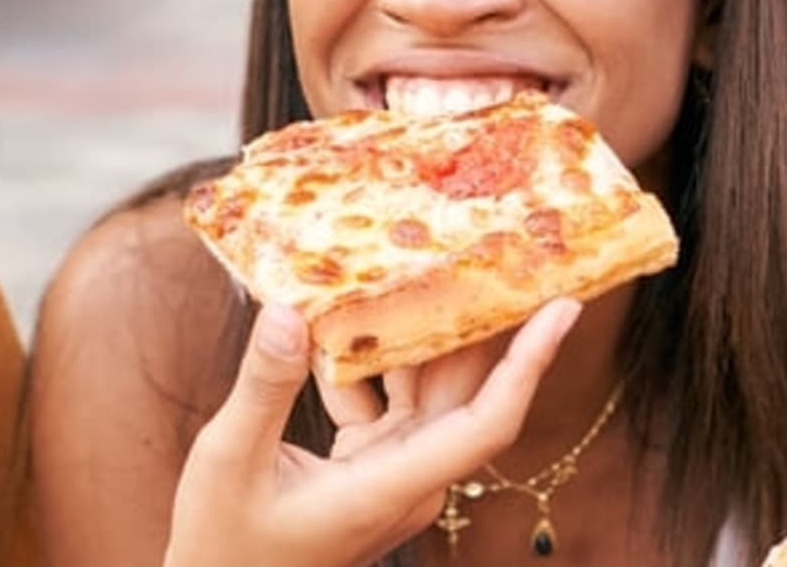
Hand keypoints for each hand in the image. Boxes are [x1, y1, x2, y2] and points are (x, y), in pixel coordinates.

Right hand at [163, 299, 584, 566]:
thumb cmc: (223, 542)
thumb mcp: (229, 460)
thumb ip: (264, 386)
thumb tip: (286, 310)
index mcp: (394, 486)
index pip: (486, 421)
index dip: (529, 365)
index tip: (563, 308)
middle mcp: (409, 478)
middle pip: (464, 392)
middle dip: (484, 322)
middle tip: (503, 249)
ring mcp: (391, 471)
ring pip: (426, 390)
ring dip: (423, 331)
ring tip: (436, 257)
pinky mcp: (368, 464)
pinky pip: (387, 399)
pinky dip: (370, 359)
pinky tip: (345, 311)